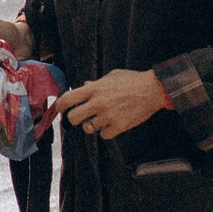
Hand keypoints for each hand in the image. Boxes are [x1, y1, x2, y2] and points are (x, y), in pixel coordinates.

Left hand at [56, 68, 172, 139]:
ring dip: (92, 125)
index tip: (61, 109)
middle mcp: (98, 103)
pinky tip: (112, 123)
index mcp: (94, 89)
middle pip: (73, 118)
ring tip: (100, 119)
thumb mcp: (111, 76)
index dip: (60, 106)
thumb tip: (83, 86)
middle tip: (81, 116)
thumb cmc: (132, 80)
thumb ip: (95, 83)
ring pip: (88, 128)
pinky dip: (106, 131)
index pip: (67, 99)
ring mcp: (108, 116)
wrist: (153, 89)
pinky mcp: (118, 126)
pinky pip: (103, 135)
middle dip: (74, 118)